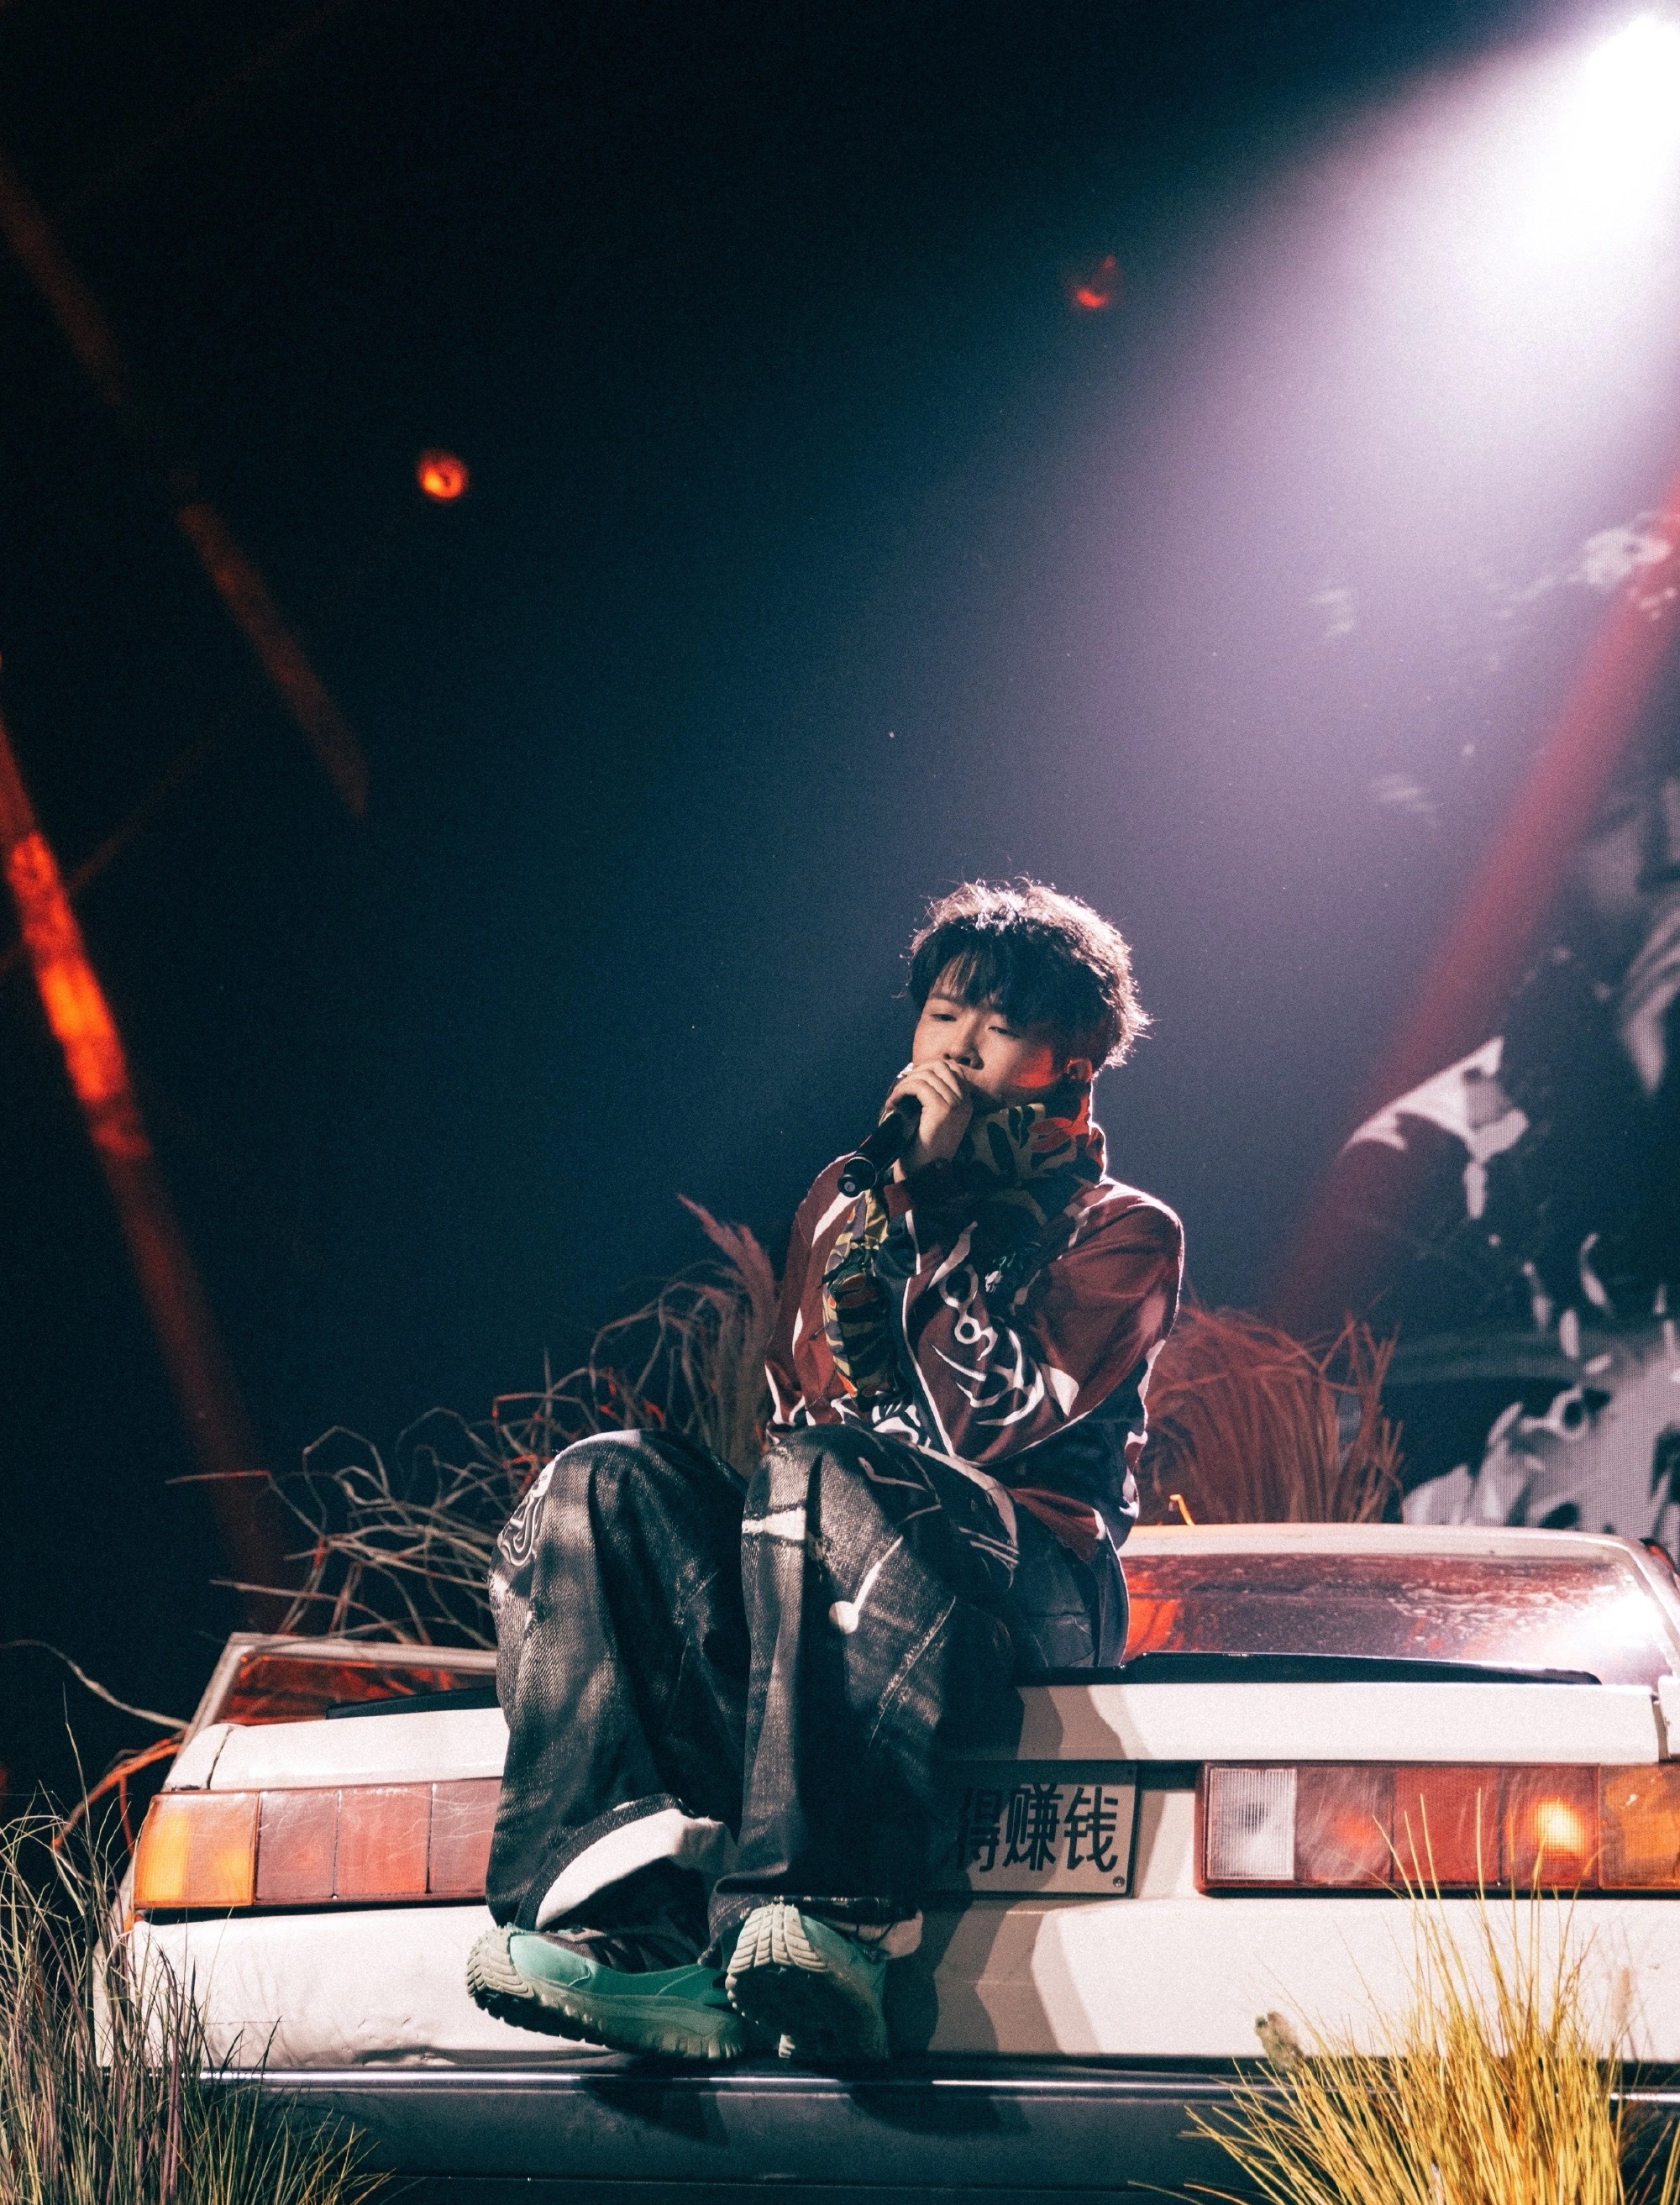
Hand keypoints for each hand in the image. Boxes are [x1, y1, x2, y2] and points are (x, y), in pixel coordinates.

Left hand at [884, 1058, 975, 1176]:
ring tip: (895, 1100)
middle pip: (940, 1066)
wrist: (924, 1173)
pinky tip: (893, 1104)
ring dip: (905, 1083)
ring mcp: (956, 1104)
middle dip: (916, 1072)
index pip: (952, 1068)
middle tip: (901, 1089)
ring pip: (927, 1075)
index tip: (911, 1080)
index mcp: (966, 1102)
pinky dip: (902, 1091)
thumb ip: (932, 1098)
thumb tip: (915, 1074)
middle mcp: (965, 1101)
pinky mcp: (942, 1109)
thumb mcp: (933, 1119)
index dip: (928, 1068)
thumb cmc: (924, 1148)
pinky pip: (918, 1087)